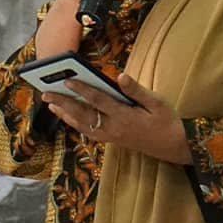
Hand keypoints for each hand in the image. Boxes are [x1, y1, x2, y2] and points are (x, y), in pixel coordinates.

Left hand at [43, 74, 191, 164]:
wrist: (176, 147)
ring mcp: (112, 136)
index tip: (67, 80)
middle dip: (64, 103)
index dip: (82, 90)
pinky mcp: (112, 140)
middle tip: (46, 94)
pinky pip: (89, 131)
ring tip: (50, 104)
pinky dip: (75, 123)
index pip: (99, 101)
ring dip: (65, 114)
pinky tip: (67, 115)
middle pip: (84, 115)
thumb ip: (137, 90)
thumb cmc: (168, 121)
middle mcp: (114, 128)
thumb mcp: (157, 103)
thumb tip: (120, 75)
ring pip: (83, 125)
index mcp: (125, 117)